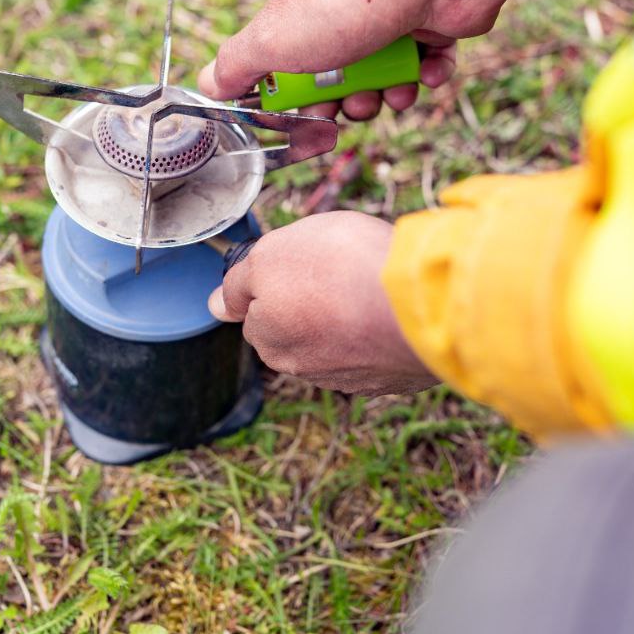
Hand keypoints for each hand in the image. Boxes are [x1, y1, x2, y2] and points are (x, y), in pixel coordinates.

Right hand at [198, 0, 548, 121]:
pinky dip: (428, 76)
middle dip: (344, 106)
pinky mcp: (433, 25)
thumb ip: (238, 64)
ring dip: (387, 96)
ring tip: (392, 89)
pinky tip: (426, 70)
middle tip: (350, 107)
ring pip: (383, 81)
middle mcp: (344, 13)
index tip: (299, 119)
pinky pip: (429, 66)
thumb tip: (208, 83)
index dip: (292, 101)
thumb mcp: (273, 38)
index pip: (286, 67)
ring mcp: (391, 19)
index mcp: (300, 13)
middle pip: (337, 83)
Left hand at [208, 212, 439, 395]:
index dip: (280, 280)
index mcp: (270, 339)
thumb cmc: (340, 268)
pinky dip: (382, 331)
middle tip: (339, 270)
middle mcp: (306, 368)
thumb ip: (238, 282)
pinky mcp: (395, 378)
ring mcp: (354, 378)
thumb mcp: (271, 255)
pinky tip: (394, 309)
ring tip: (371, 286)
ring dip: (349, 319)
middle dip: (312, 304)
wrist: (419, 299)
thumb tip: (214, 305)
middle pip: (297, 329)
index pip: (258, 311)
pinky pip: (379, 350)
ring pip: (339, 341)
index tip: (305, 264)